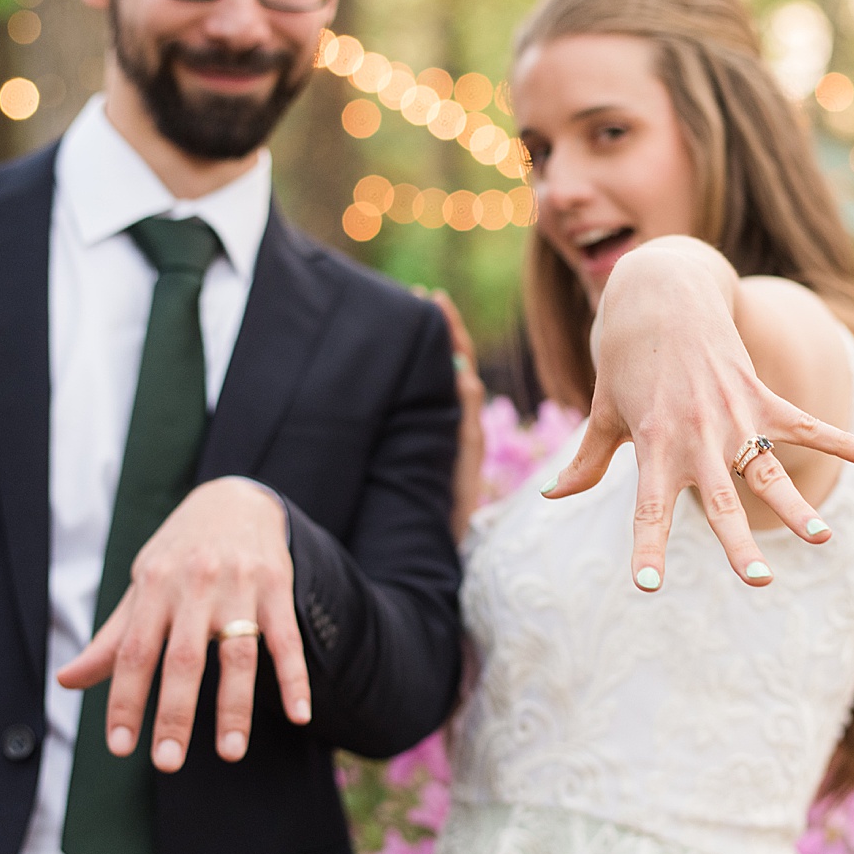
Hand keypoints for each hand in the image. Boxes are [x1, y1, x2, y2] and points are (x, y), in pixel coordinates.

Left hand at [57, 477, 311, 770]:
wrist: (235, 498)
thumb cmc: (179, 553)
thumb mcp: (141, 585)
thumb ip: (111, 638)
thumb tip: (65, 681)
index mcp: (154, 586)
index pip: (134, 652)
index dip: (125, 700)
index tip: (119, 747)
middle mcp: (195, 585)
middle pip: (184, 658)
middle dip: (175, 713)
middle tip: (166, 763)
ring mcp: (240, 586)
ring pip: (237, 654)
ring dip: (234, 708)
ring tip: (229, 753)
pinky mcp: (277, 587)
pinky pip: (287, 640)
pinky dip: (295, 678)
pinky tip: (300, 714)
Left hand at [426, 288, 485, 541]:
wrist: (425, 557)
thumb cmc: (411, 516)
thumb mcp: (405, 466)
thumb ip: (404, 435)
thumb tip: (385, 395)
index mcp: (446, 428)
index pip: (447, 373)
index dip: (440, 339)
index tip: (425, 302)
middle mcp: (460, 432)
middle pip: (459, 370)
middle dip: (448, 333)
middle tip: (430, 296)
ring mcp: (466, 446)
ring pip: (465, 388)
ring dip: (456, 352)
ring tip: (440, 316)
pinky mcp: (468, 463)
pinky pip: (468, 422)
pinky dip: (464, 396)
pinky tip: (457, 372)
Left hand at [542, 238, 853, 589]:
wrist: (659, 293)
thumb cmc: (624, 358)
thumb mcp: (602, 409)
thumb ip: (588, 459)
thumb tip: (553, 496)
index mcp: (653, 446)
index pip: (648, 508)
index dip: (648, 547)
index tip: (649, 584)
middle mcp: (696, 436)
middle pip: (721, 501)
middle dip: (740, 543)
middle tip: (758, 581)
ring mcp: (732, 415)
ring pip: (768, 470)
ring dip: (796, 505)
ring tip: (821, 537)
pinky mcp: (759, 393)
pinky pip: (804, 422)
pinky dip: (841, 439)